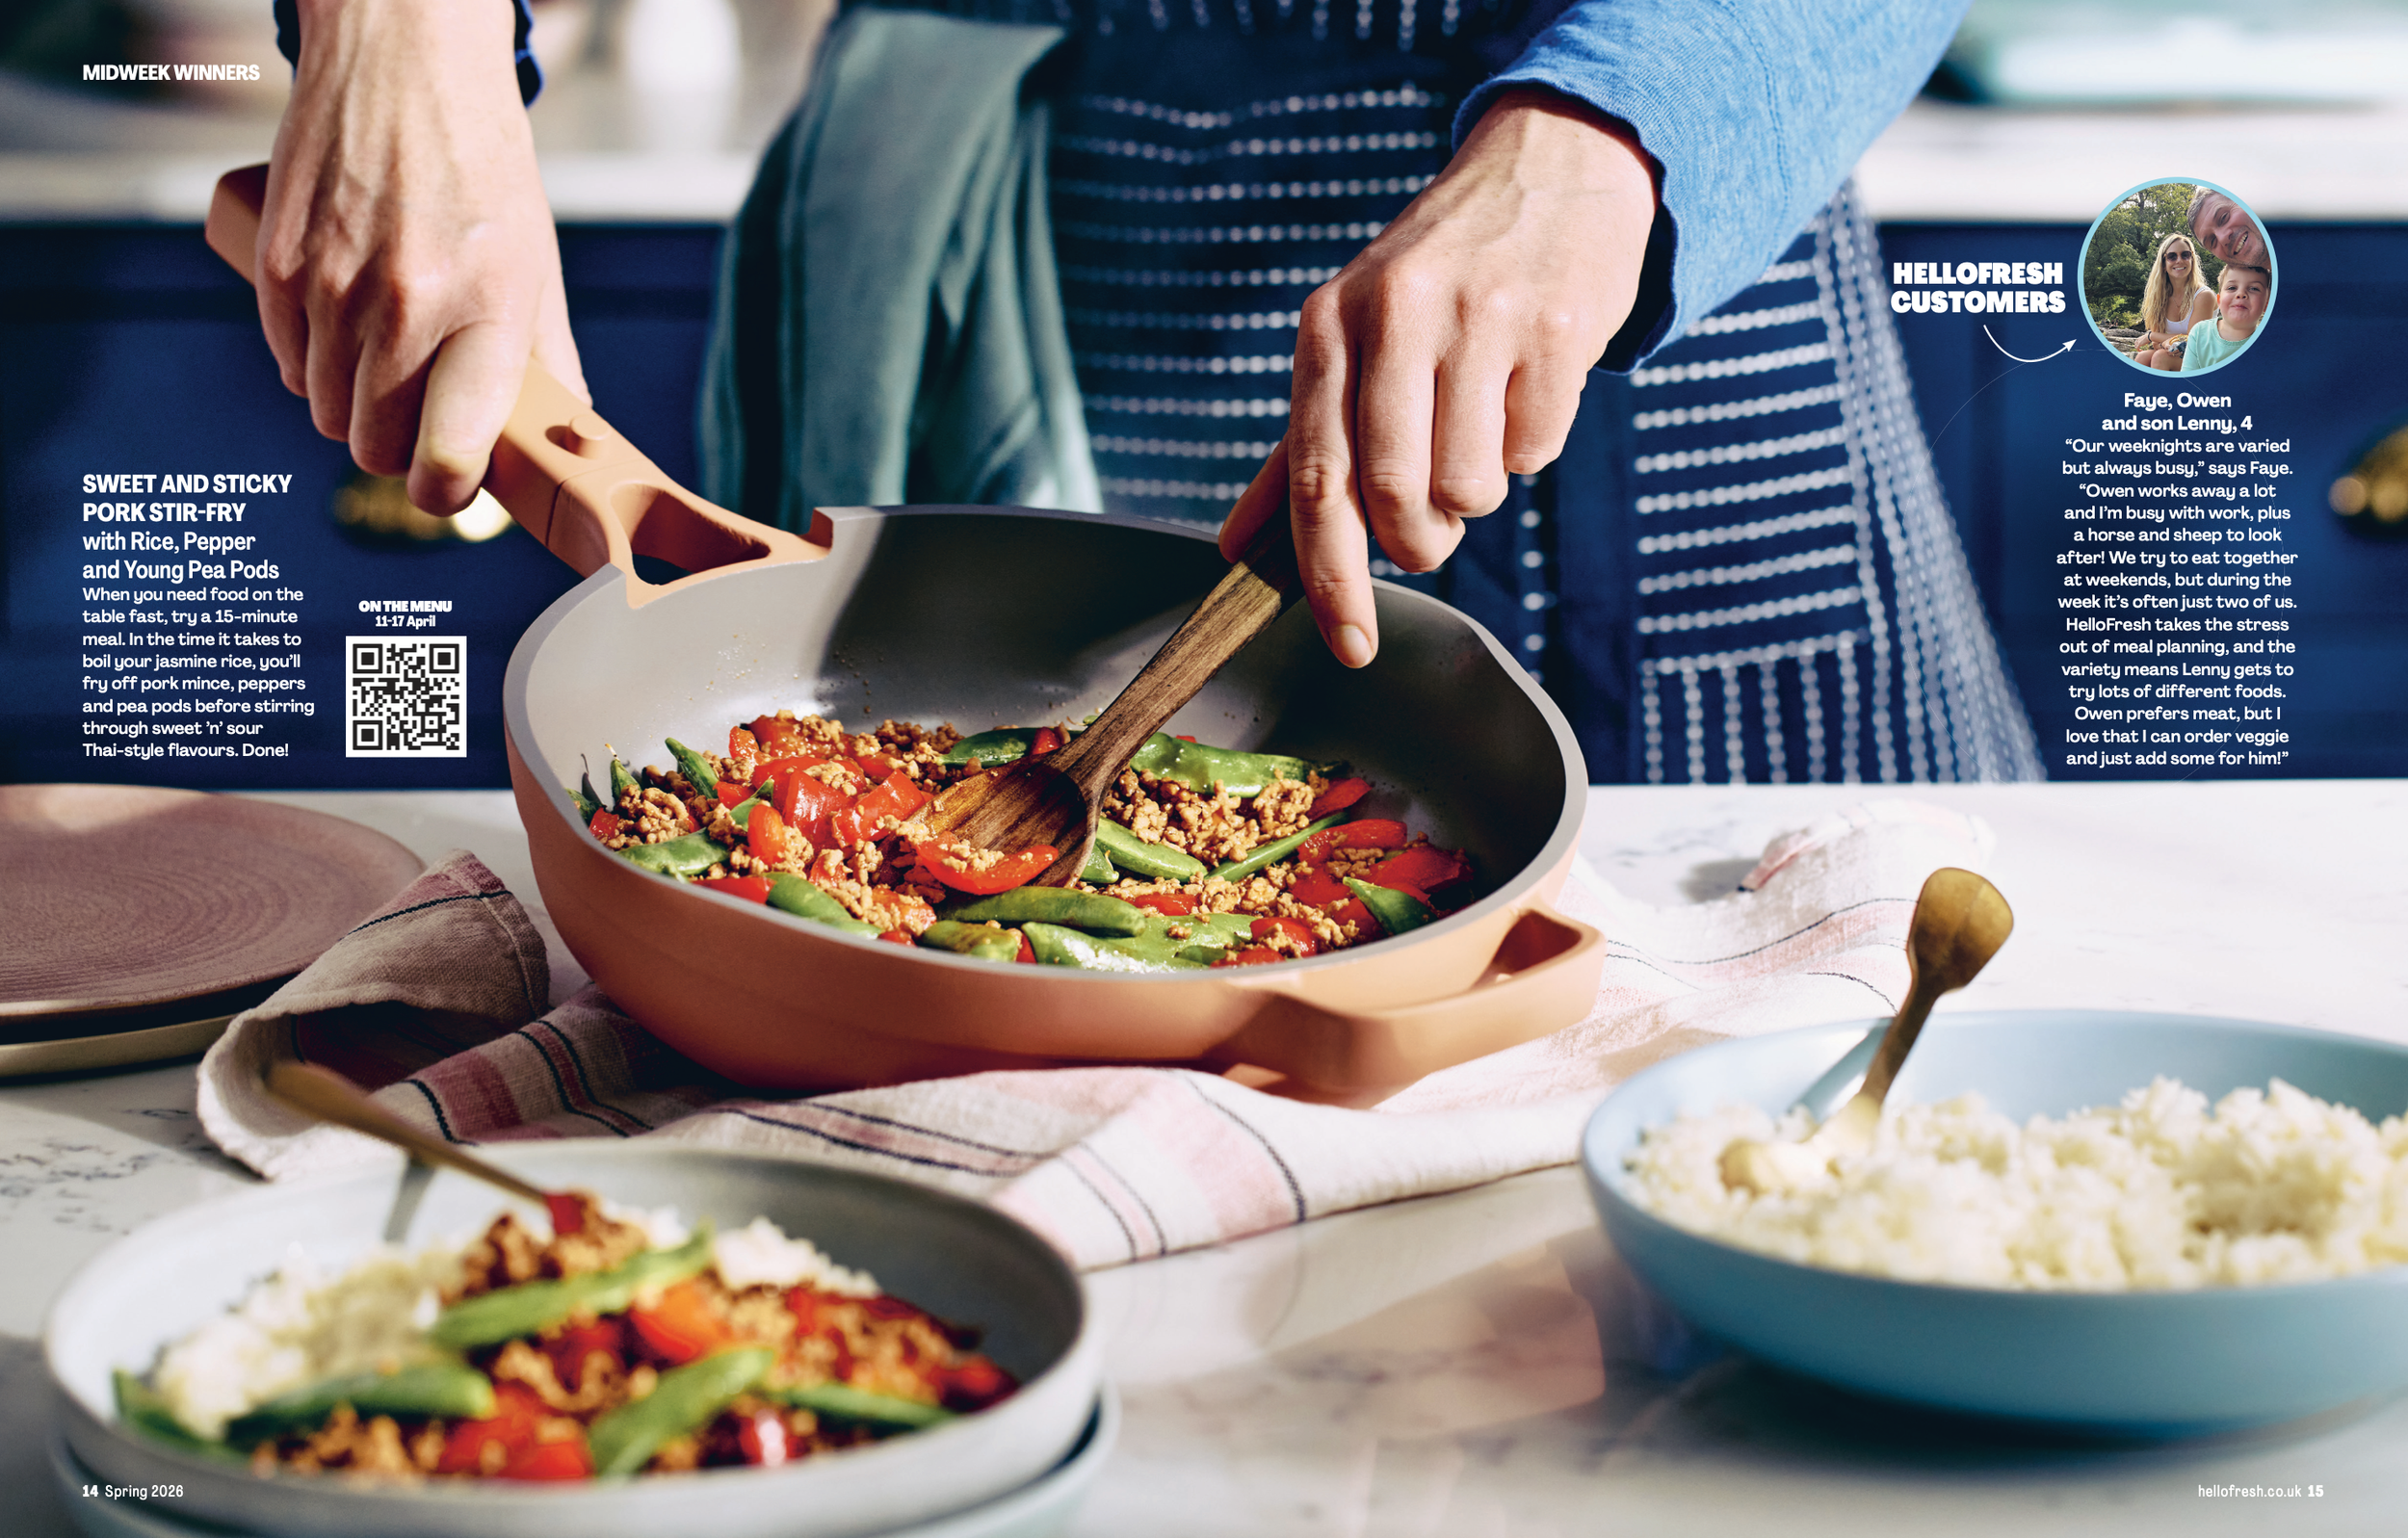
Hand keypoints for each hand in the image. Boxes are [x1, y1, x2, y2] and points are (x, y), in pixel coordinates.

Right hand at [260, 0, 585, 514]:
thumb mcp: (537, 265)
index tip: (453, 489)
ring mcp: (334, 285)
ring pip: (327, 413)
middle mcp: (407, 304)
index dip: (448, 492)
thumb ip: (547, 359)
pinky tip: (345, 334)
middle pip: (375, 446)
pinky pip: (289, 366)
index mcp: (486, 310)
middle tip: (420, 424)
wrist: (406, 66)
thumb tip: (564, 439)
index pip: (450, 452)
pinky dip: (313, 369)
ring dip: (353, 409)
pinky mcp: (279, 266)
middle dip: (398, 451)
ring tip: (387, 363)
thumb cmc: (484, 169)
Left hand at [1219, 88, 1657, 665]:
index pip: (1315, 478)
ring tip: (1480, 430)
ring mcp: (1481, 315)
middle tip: (1434, 528)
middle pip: (1391, 494)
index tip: (1350, 643)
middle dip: (1418, 542)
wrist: (1555, 164)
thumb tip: (1238, 548)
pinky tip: (1524, 390)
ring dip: (1479, 494)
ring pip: (1470, 486)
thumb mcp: (1356, 335)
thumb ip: (1302, 445)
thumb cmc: (1442, 275)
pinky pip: (1537, 450)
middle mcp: (1397, 313)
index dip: (1328, 576)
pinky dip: (1532, 447)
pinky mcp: (1558, 324)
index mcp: (1331, 324)